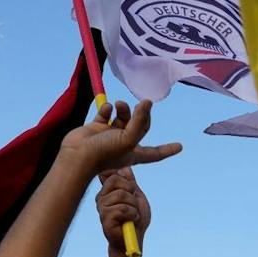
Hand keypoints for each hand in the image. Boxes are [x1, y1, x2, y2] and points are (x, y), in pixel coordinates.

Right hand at [58, 98, 181, 178]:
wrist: (78, 154)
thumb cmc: (105, 153)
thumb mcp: (128, 138)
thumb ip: (139, 121)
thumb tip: (147, 102)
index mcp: (133, 153)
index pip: (155, 152)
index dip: (167, 150)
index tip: (180, 146)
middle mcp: (123, 144)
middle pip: (139, 125)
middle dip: (141, 114)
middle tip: (141, 104)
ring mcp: (109, 135)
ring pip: (122, 116)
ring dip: (123, 108)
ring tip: (119, 104)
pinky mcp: (96, 127)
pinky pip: (106, 113)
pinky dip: (107, 108)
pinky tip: (106, 109)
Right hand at [96, 167, 151, 255]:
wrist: (135, 240)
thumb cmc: (136, 220)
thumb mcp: (136, 196)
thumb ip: (130, 182)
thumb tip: (125, 166)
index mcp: (107, 191)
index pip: (111, 173)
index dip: (124, 180)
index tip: (131, 191)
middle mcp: (101, 198)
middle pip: (115, 180)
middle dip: (131, 192)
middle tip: (133, 206)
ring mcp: (101, 208)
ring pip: (121, 194)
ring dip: (133, 206)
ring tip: (132, 216)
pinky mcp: (104, 219)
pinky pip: (122, 208)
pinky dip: (132, 215)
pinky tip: (130, 222)